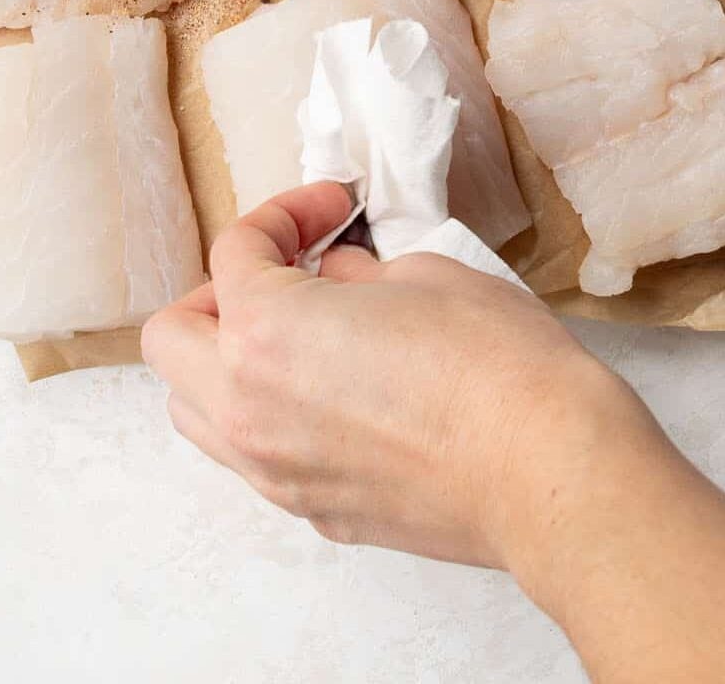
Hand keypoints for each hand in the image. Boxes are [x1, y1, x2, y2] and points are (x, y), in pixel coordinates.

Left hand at [140, 182, 655, 566]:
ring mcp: (275, 471)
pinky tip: (336, 395)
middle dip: (218, 293)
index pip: (233, 253)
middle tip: (286, 274)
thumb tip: (336, 281)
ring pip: (195, 410)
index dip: (286, 216)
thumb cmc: (499, 368)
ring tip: (296, 338)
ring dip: (225, 363)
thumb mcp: (425, 275)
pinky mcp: (316, 512)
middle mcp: (248, 408)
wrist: (551, 473)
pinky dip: (270, 417)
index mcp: (264, 330)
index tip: (330, 212)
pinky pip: (255, 457)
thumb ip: (356, 273)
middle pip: (173, 339)